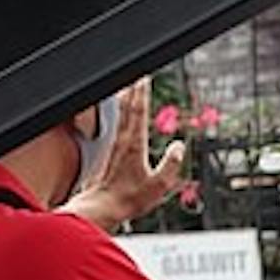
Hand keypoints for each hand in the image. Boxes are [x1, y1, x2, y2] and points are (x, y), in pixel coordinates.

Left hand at [59, 79, 184, 230]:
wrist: (101, 206)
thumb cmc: (129, 198)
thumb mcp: (158, 185)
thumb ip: (170, 164)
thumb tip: (179, 146)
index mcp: (134, 145)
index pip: (138, 112)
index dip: (142, 94)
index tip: (144, 77)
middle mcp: (121, 140)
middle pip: (127, 107)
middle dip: (134, 89)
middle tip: (138, 74)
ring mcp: (112, 144)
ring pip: (119, 114)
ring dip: (125, 98)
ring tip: (129, 85)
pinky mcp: (107, 151)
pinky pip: (115, 124)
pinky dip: (119, 112)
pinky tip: (120, 111)